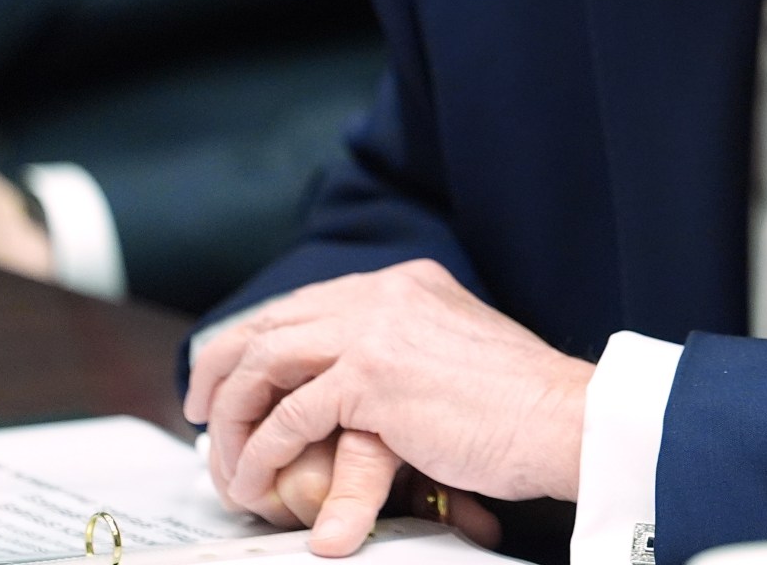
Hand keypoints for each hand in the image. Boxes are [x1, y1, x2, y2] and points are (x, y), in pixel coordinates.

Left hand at [184, 260, 590, 555]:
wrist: (565, 419)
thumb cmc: (525, 408)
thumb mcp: (457, 355)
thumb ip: (407, 355)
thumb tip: (359, 389)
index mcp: (406, 283)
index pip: (306, 302)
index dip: (258, 340)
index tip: (233, 378)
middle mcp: (385, 293)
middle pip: (271, 321)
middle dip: (222, 369)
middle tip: (201, 413)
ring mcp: (376, 330)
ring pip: (265, 363)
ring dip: (233, 418)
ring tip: (225, 463)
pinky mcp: (372, 377)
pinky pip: (288, 416)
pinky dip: (262, 453)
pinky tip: (259, 482)